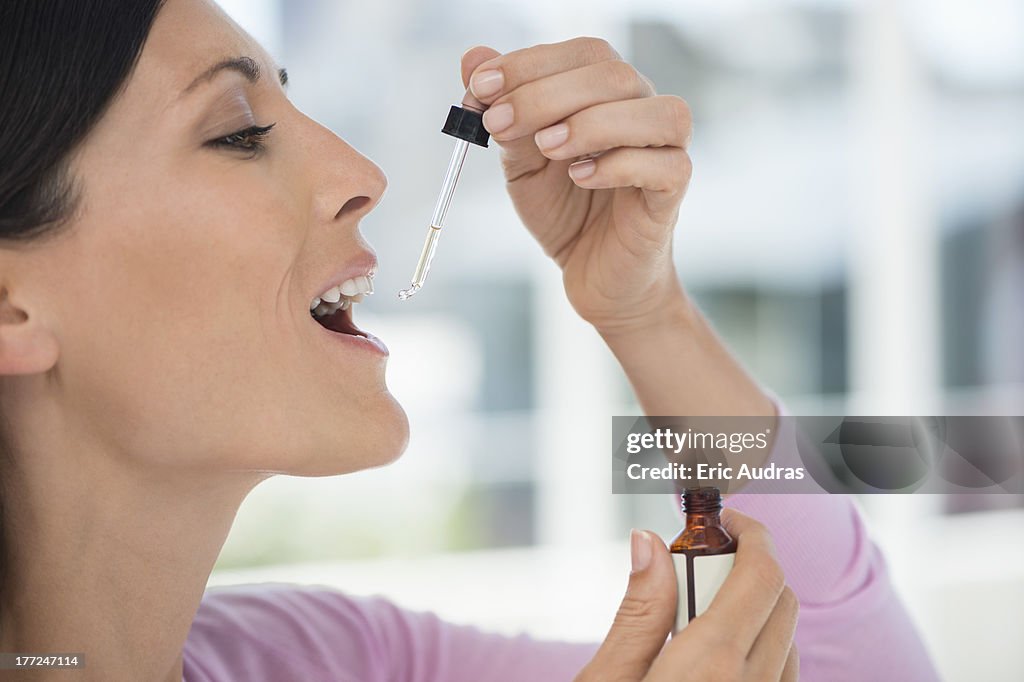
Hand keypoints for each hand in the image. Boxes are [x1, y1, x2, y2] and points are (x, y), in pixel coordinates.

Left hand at [460, 38, 691, 334]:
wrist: (595, 275)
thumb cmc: (566, 212)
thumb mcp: (521, 162)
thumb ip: (504, 111)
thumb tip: (472, 57)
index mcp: (608, 93)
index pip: (582, 53)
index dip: (530, 63)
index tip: (480, 88)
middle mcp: (643, 110)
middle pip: (613, 74)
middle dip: (545, 94)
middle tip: (499, 124)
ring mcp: (666, 149)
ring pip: (655, 110)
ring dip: (591, 122)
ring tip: (546, 149)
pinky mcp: (673, 191)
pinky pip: (664, 165)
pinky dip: (618, 165)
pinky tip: (580, 178)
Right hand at [576, 510, 798, 681]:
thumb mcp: (607, 679)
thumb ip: (638, 612)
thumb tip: (649, 543)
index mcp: (713, 665)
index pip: (762, 576)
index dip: (752, 534)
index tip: (727, 519)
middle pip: (780, 601)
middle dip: (746, 569)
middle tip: (696, 570)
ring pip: (788, 641)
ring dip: (755, 614)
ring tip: (701, 620)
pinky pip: (784, 677)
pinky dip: (764, 652)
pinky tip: (720, 659)